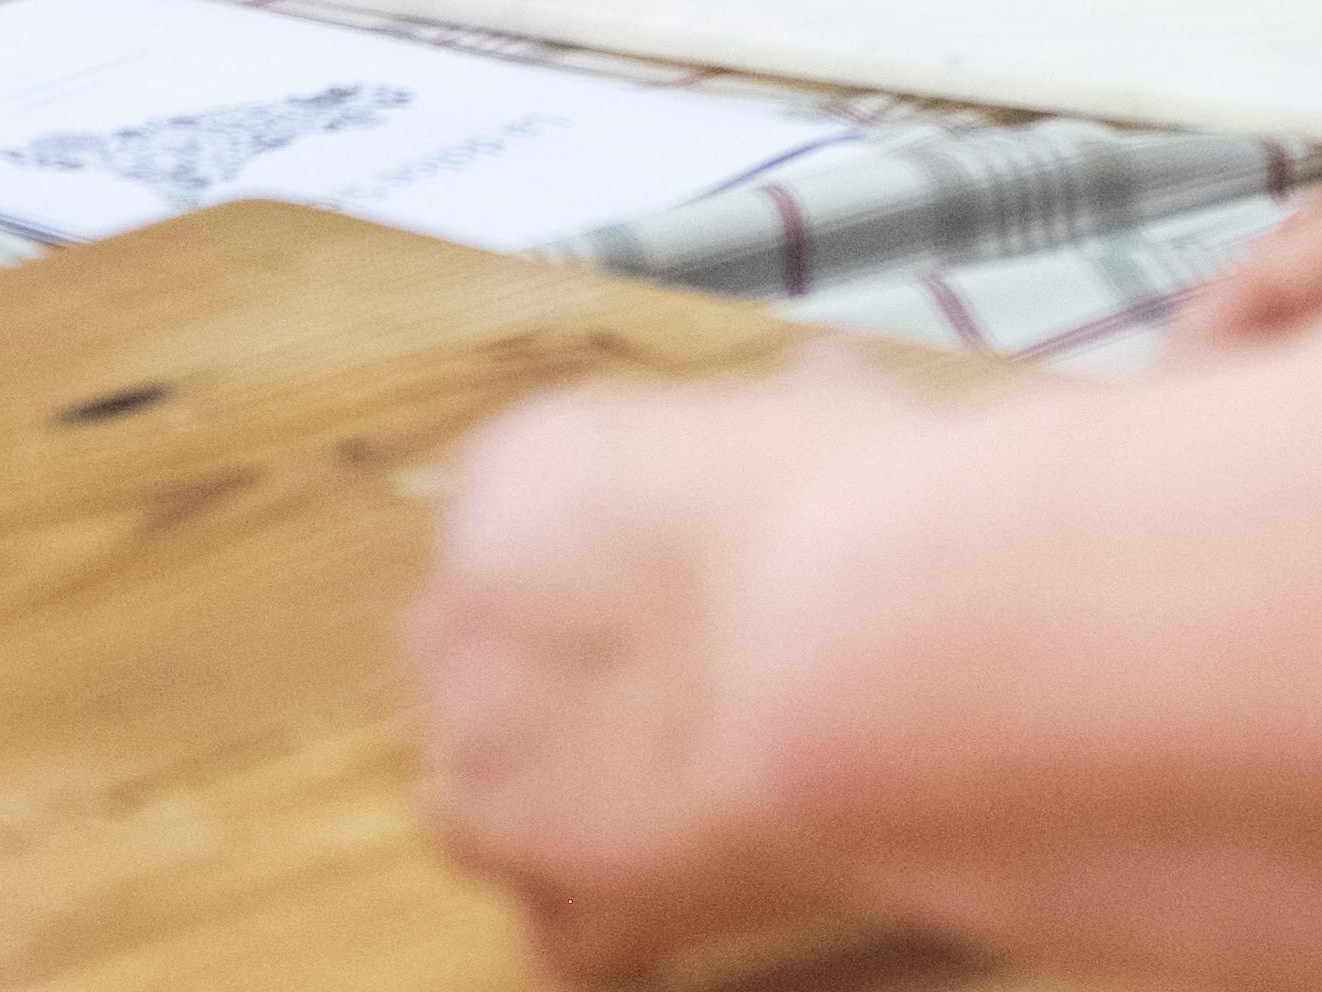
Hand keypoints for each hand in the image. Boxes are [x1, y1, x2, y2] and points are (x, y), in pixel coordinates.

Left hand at [413, 366, 907, 983]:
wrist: (859, 642)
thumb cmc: (848, 508)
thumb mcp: (816, 399)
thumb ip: (780, 411)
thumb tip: (826, 396)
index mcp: (517, 475)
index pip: (511, 526)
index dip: (607, 562)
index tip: (680, 579)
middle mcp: (463, 618)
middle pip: (476, 660)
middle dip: (563, 680)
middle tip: (684, 680)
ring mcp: (489, 769)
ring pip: (487, 800)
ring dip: (566, 799)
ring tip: (695, 778)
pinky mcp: (551, 898)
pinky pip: (566, 925)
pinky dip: (628, 915)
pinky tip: (711, 871)